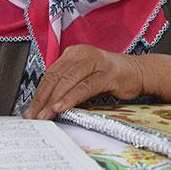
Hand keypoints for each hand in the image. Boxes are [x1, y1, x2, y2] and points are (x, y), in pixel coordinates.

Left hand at [23, 45, 143, 119]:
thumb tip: (46, 106)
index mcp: (74, 53)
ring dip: (53, 101)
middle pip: (56, 77)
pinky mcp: (108, 73)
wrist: (140, 72)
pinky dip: (71, 98)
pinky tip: (62, 107)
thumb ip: (68, 85)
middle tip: (34, 116)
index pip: (50, 73)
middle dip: (42, 99)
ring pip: (67, 81)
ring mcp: (96, 62)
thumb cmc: (111, 76)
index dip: (38, 93)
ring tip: (45, 115)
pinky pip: (84, 87)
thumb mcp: (85, 77)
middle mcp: (83, 54)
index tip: (30, 110)